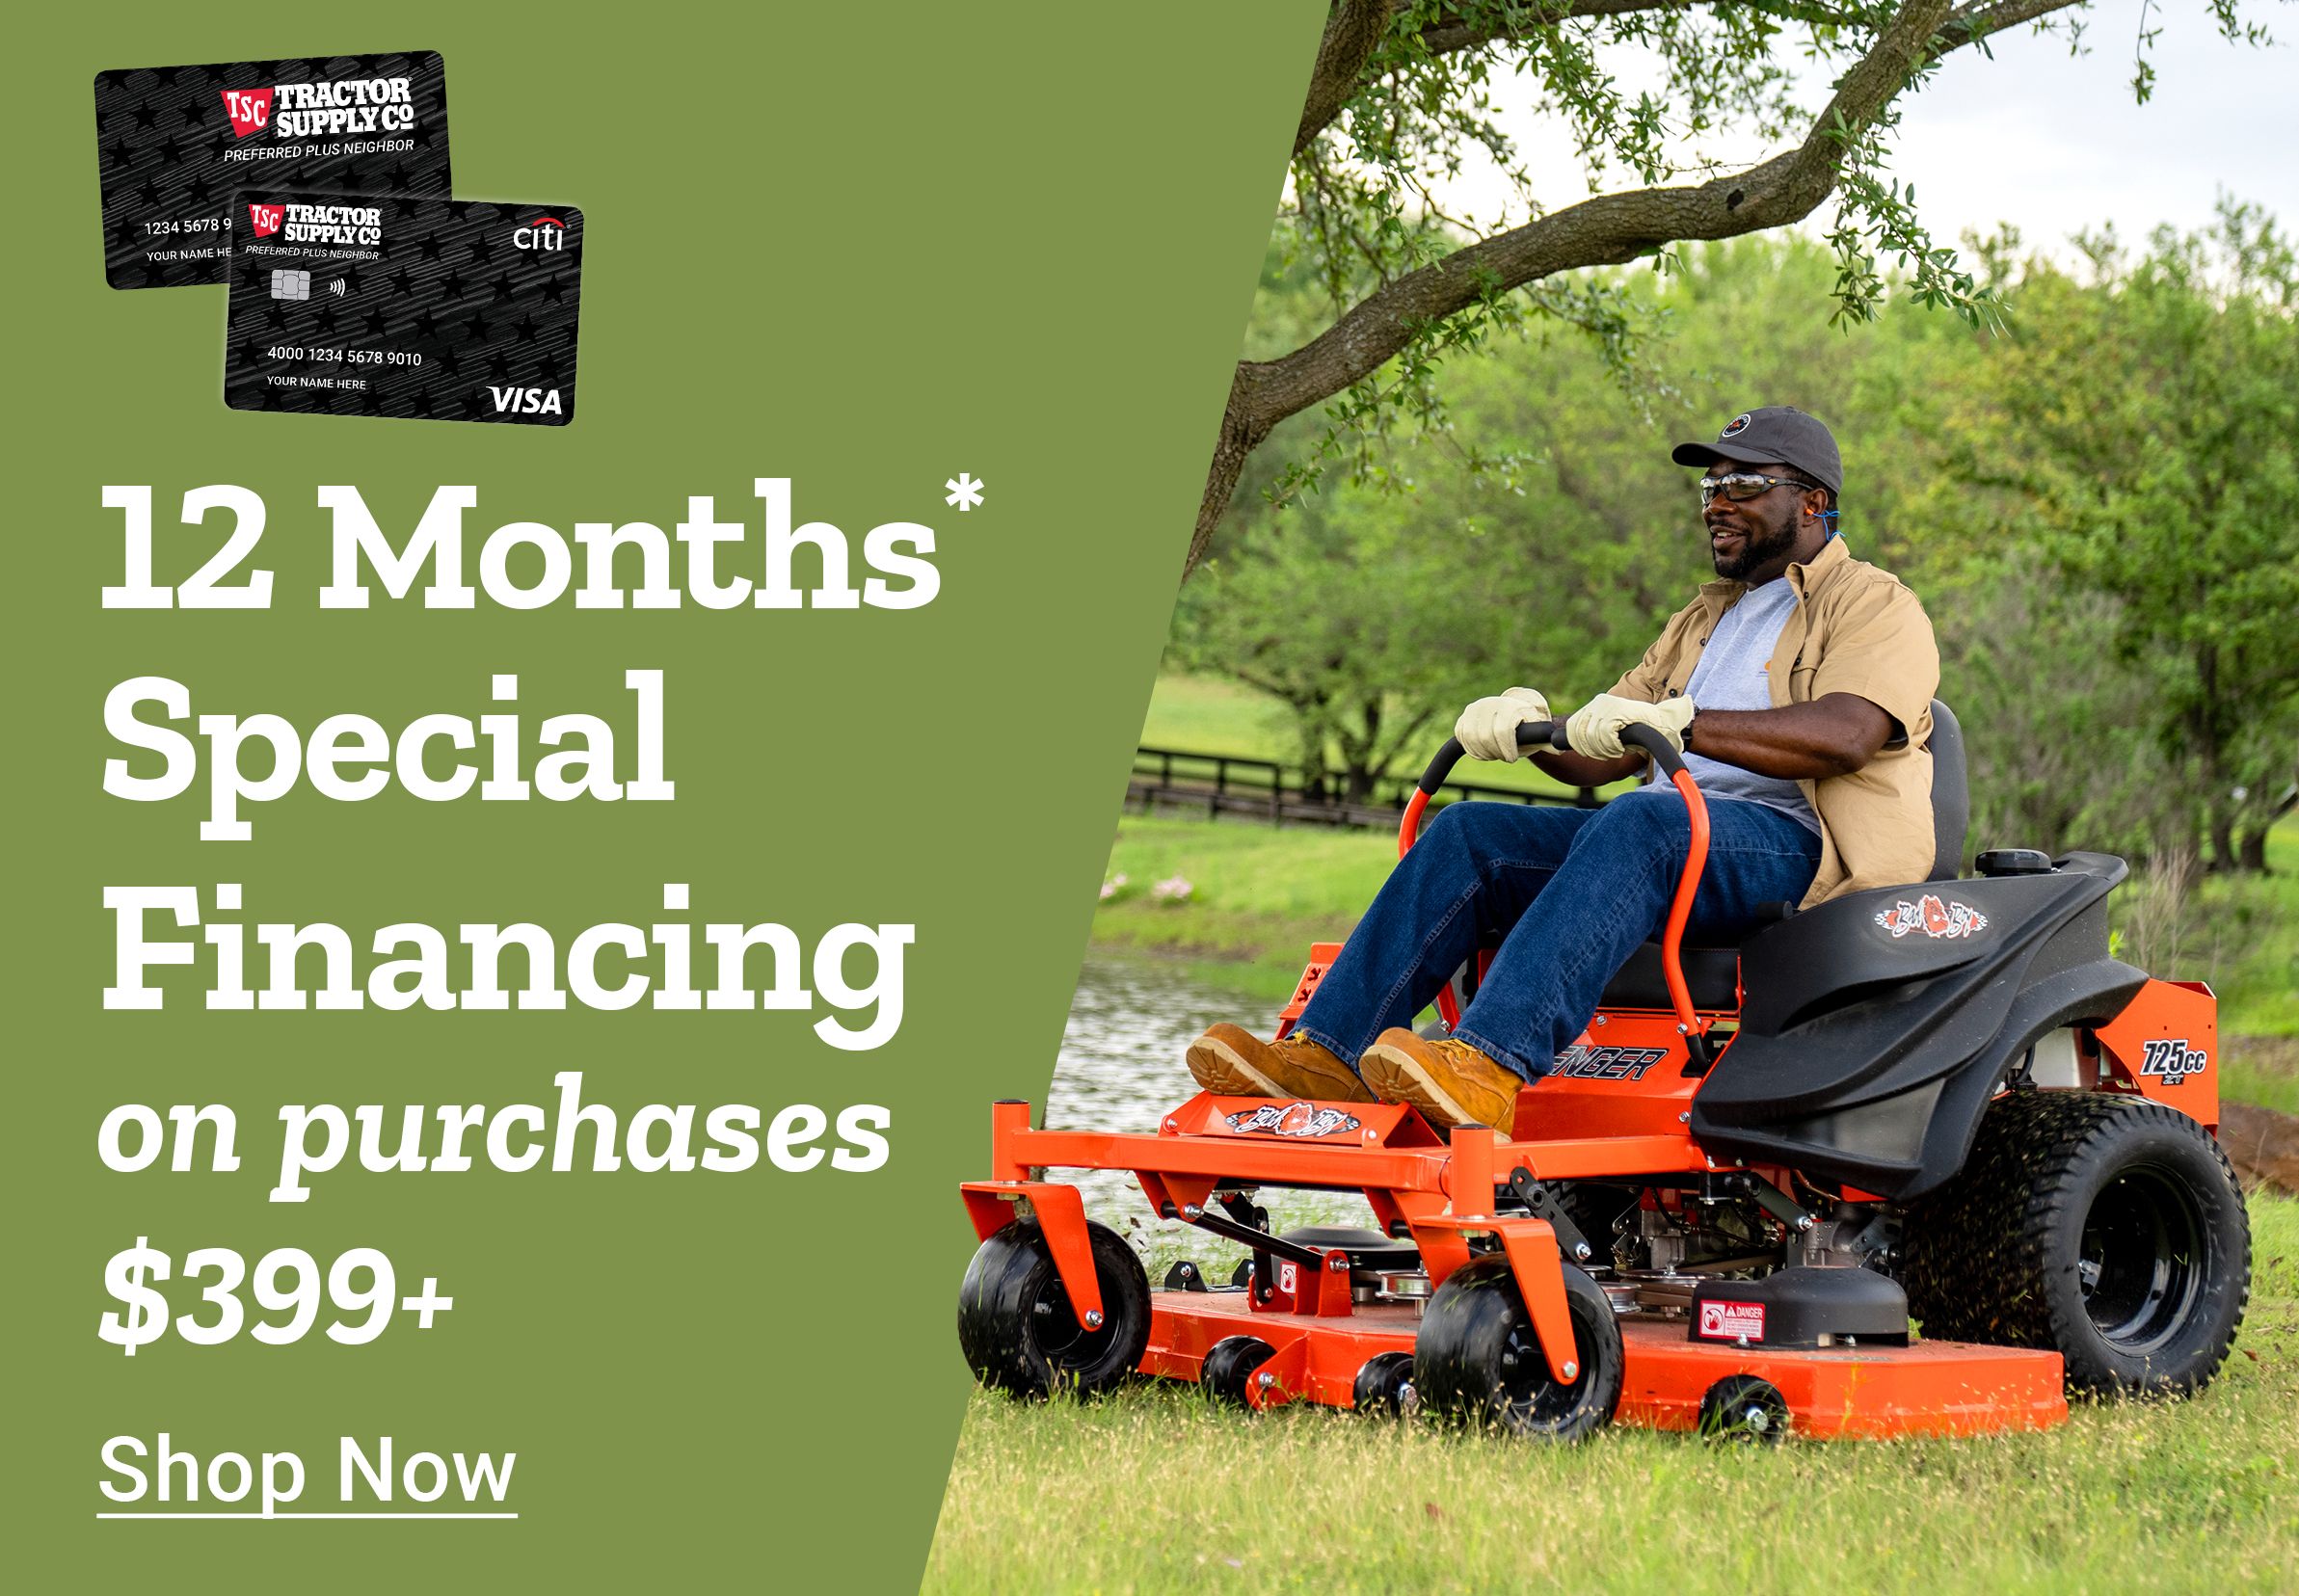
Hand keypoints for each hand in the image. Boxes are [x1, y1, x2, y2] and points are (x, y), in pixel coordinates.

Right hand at [1453, 687, 1549, 762]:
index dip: (1507, 749)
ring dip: (1484, 752)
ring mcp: (1474, 710)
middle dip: (1496, 752)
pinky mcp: (1464, 718)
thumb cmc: (1527, 725)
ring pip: (1472, 739)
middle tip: (1506, 756)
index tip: (1513, 757)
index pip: (1502, 731)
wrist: (1511, 713)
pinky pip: (1463, 739)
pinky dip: (1473, 749)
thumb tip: (1558, 748)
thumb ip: (1545, 740)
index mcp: (1509, 706)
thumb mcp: (1538, 731)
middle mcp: (1488, 704)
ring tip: (1496, 754)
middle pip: (1485, 737)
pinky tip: (1484, 751)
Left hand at [1565, 693, 1695, 760]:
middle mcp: (1598, 702)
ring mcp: (1607, 705)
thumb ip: (1591, 735)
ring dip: (1605, 750)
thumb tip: (1567, 746)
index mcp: (1594, 706)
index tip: (1592, 753)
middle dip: (1592, 750)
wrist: (1664, 724)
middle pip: (1579, 734)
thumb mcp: (1609, 732)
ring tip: (1618, 750)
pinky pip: (1605, 735)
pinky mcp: (1618, 711)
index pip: (1571, 727)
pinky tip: (1622, 748)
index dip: (1579, 745)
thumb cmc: (1638, 733)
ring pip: (1592, 736)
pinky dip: (1612, 747)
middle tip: (1609, 753)